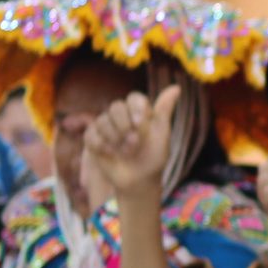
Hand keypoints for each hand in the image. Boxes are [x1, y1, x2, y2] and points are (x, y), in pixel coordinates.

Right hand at [85, 86, 181, 205]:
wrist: (140, 180)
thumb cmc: (153, 158)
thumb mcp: (162, 135)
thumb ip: (164, 111)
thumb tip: (176, 88)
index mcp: (139, 112)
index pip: (134, 97)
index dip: (136, 108)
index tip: (141, 123)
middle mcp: (122, 116)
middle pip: (116, 106)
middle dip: (124, 125)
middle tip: (134, 142)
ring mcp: (106, 126)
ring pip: (102, 120)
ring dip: (115, 138)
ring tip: (125, 153)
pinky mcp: (93, 139)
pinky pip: (91, 134)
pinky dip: (101, 144)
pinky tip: (110, 154)